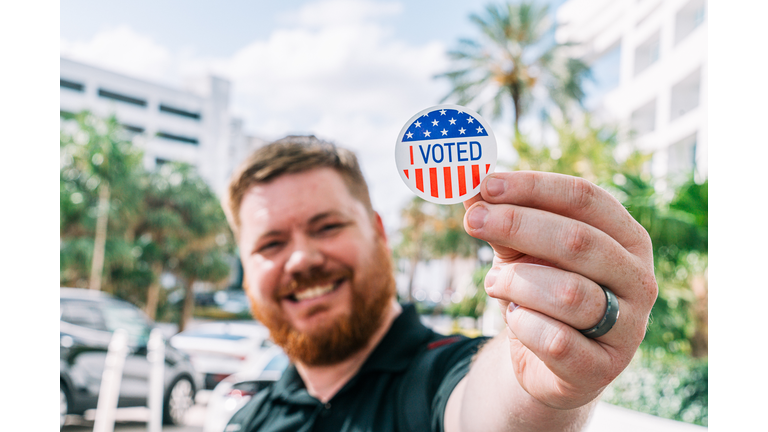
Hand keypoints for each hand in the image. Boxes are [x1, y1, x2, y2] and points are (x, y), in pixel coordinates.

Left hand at [463, 171, 657, 408]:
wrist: (548, 362)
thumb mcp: (523, 251)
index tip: (486, 185)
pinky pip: (556, 340)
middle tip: (472, 221)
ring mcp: (628, 327)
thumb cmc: (541, 291)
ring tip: (495, 284)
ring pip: (568, 293)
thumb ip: (503, 220)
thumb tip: (468, 185)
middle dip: (517, 225)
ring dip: (517, 283)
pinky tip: (515, 319)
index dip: (534, 187)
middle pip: (578, 240)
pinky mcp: (603, 368)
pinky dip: (523, 325)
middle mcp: (638, 279)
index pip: (585, 198)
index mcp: (627, 238)